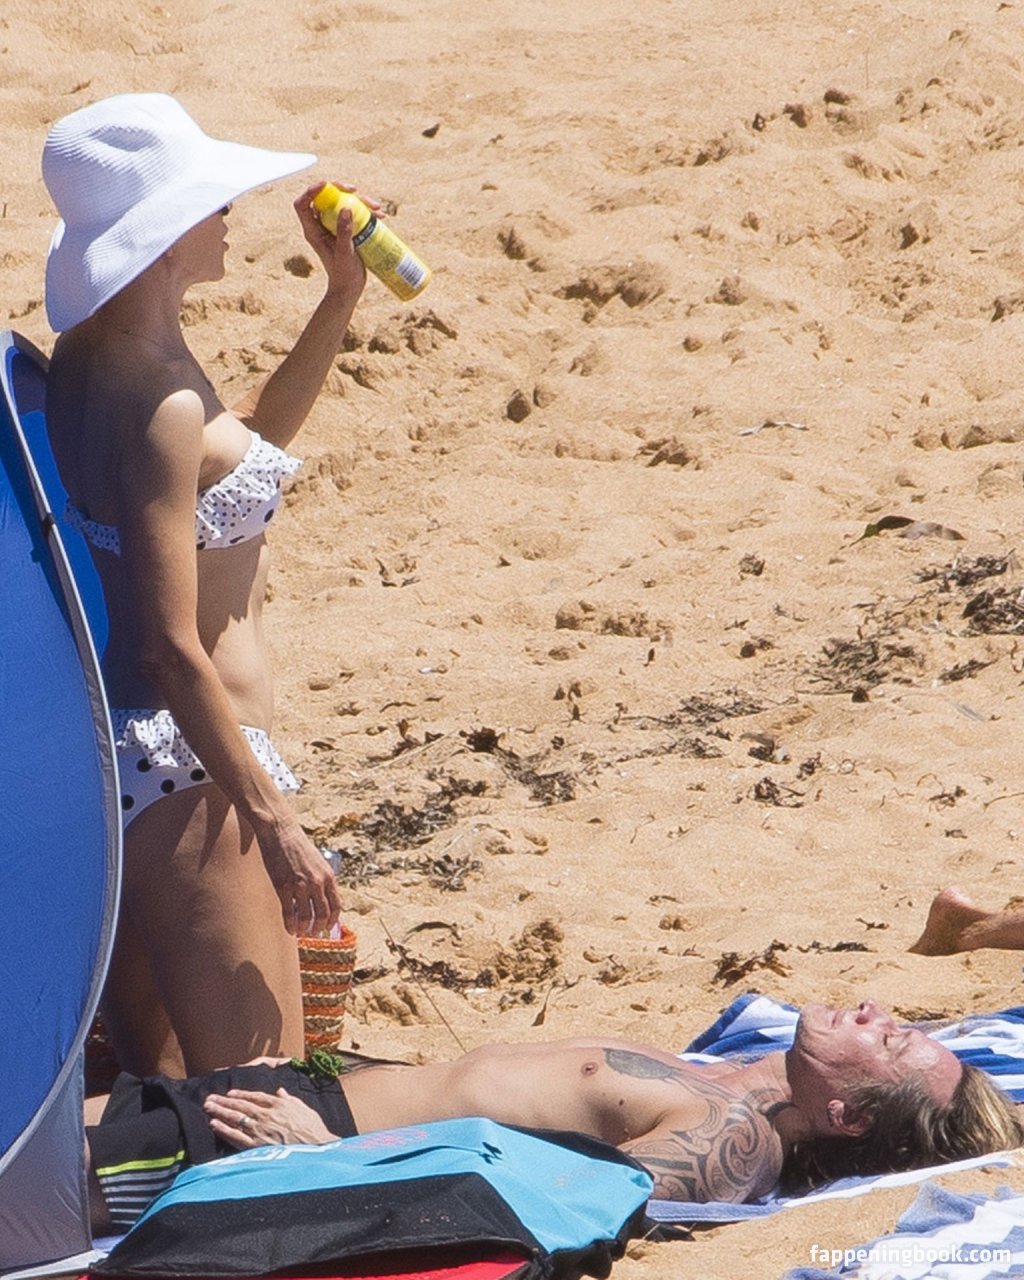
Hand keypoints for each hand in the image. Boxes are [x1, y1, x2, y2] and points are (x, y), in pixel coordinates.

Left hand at [204, 1087, 335, 1148]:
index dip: (242, 1095)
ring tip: (207, 1107)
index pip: (256, 1097)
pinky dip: (224, 1129)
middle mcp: (266, 1115)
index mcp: (279, 1104)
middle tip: (210, 1098)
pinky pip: (236, 1136)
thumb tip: (280, 1091)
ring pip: (235, 1118)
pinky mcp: (256, 1146)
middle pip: (241, 1106)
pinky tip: (214, 1124)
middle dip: (224, 1101)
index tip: (230, 1093)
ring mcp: (260, 1130)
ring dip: (220, 1111)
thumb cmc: (313, 1130)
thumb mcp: (304, 1109)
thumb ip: (290, 1100)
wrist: (316, 1148)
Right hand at [255, 820, 342, 935]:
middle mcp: (317, 882)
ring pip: (306, 917)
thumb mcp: (318, 861)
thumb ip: (322, 879)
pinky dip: (290, 925)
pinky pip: (289, 913)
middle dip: (319, 928)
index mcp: (328, 876)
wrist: (280, 831)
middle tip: (314, 933)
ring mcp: (300, 886)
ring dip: (304, 929)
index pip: (336, 905)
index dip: (333, 920)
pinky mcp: (283, 887)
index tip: (328, 927)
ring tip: (301, 933)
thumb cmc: (298, 846)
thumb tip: (323, 898)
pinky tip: (290, 930)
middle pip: (323, 915)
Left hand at [294, 181, 368, 301]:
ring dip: (360, 201)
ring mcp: (334, 227)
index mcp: (313, 231)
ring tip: (377, 208)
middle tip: (355, 190)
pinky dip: (366, 212)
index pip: (303, 204)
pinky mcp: (346, 230)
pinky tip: (380, 216)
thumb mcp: (345, 253)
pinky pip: (354, 214)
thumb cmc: (343, 275)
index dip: (311, 190)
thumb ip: (343, 231)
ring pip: (342, 204)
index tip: (326, 184)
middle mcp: (321, 226)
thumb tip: (346, 208)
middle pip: (325, 198)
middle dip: (340, 190)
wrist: (349, 289)